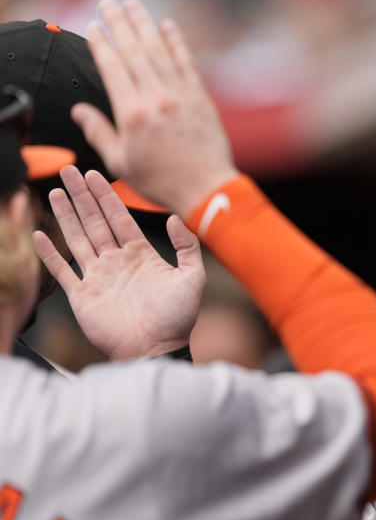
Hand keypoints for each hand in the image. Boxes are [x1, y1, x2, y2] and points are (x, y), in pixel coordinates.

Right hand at [32, 166, 205, 359]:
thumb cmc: (177, 318)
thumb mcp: (192, 277)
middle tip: (68, 170)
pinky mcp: (82, 295)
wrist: (157, 348)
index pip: (119, 217)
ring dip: (66, 215)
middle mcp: (116, 262)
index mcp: (141, 255)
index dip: (106, 195)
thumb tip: (174, 217)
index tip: (93, 174)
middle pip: (94, 221)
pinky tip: (39, 234)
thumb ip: (187, 246)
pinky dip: (49, 253)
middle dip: (81, 195)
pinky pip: (62, 270)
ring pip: (77, 238)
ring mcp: (98, 277)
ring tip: (54, 191)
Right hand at [71, 0, 236, 217]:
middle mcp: (156, 99)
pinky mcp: (201, 99)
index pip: (113, 68)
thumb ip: (99, 133)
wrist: (205, 189)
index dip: (102, 44)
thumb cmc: (162, 181)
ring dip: (145, 25)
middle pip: (134, 52)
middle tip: (108, 4)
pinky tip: (168, 27)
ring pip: (160, 52)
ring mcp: (181, 97)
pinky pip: (187, 64)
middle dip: (119, 24)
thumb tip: (81, 111)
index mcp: (132, 114)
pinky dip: (177, 43)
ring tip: (134, 6)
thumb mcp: (121, 162)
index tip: (94, 27)